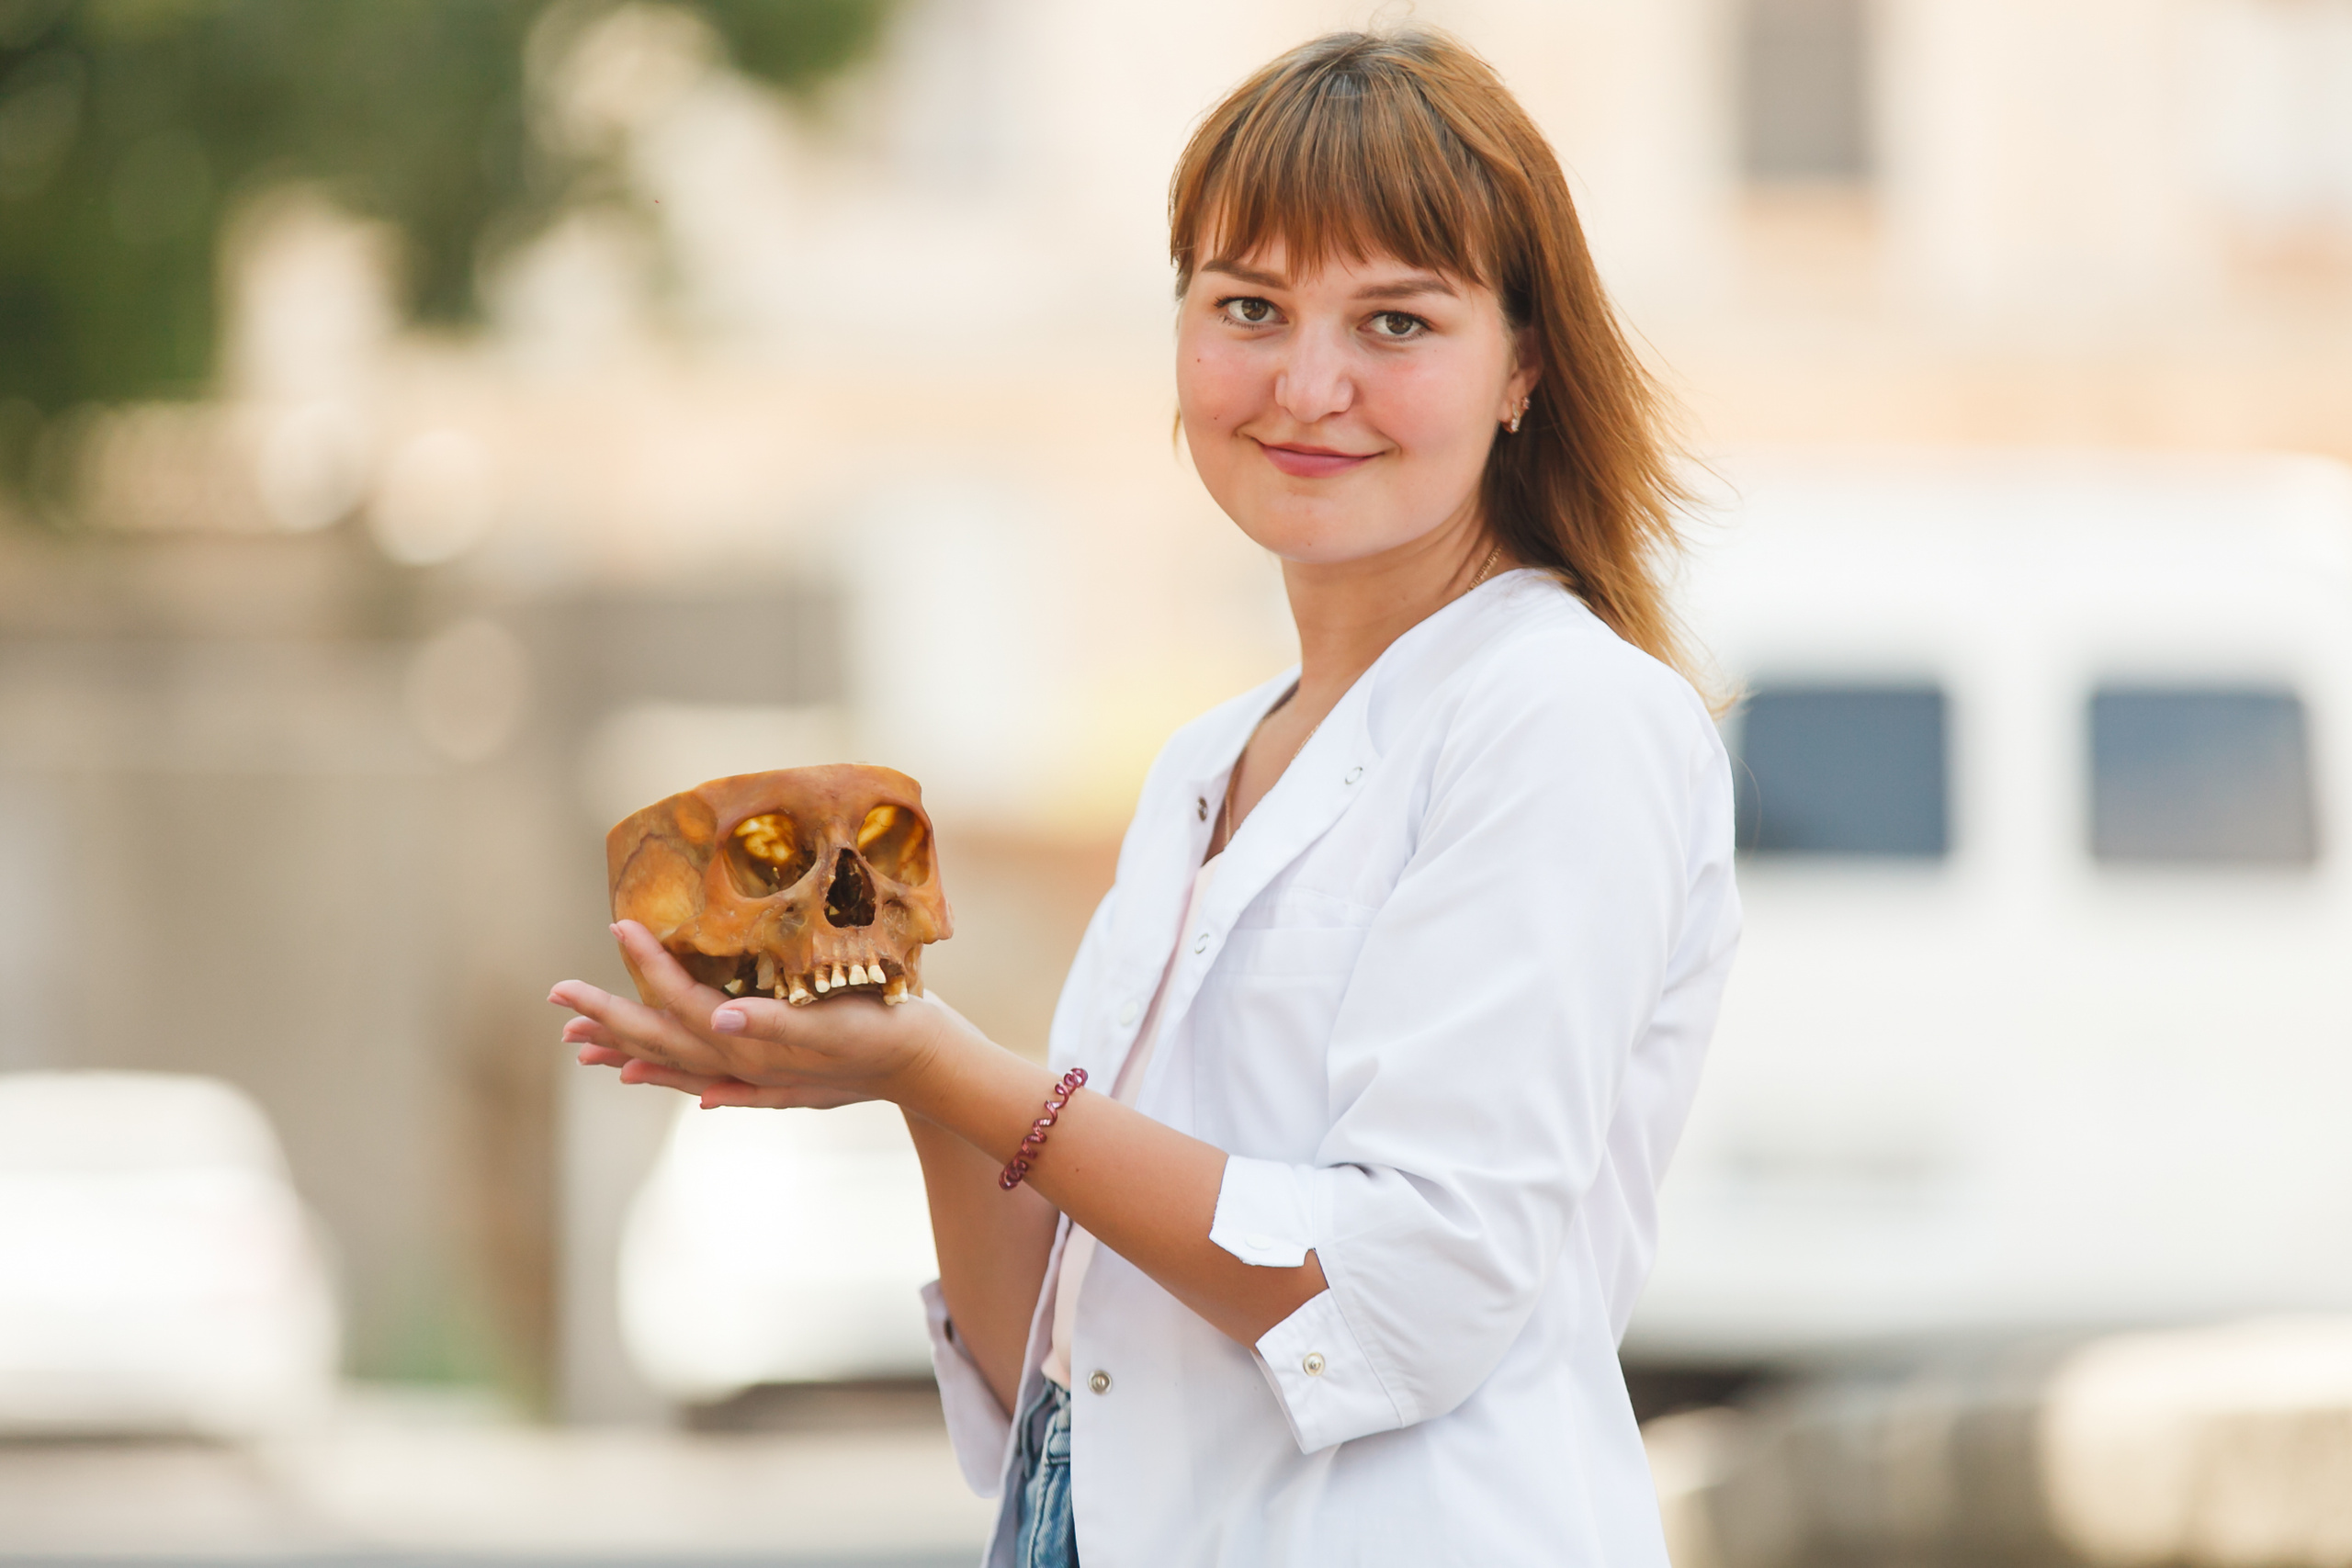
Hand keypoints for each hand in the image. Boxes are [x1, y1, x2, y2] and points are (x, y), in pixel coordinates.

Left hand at [551, 921, 960, 1109]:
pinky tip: (646, 1073)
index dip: (646, 964)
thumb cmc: (885, 1034)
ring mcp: (752, 1072)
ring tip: (581, 1043)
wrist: (924, 1067)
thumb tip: (719, 1016)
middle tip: (558, 998)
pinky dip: (668, 1073)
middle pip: (659, 1038)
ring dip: (626, 1047)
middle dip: (608, 1017)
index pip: (681, 1000)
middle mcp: (740, 1062)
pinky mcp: (768, 1074)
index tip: (616, 925)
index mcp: (749, 1044)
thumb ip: (774, 1023)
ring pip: (673, 1060)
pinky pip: (700, 1077)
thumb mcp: (833, 1025)